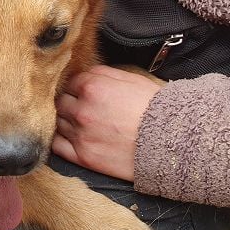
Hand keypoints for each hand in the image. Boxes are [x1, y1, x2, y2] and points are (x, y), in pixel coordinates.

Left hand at [52, 65, 161, 180]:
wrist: (172, 142)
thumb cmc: (156, 109)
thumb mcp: (132, 79)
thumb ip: (103, 74)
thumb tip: (86, 74)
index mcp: (92, 87)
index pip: (70, 83)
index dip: (77, 88)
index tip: (83, 94)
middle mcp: (81, 110)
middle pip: (61, 102)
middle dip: (70, 104)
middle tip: (82, 110)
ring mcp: (80, 134)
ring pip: (58, 123)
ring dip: (66, 122)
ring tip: (81, 125)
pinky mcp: (82, 156)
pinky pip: (57, 146)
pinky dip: (60, 141)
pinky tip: (70, 139)